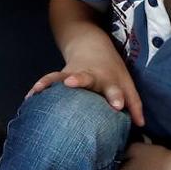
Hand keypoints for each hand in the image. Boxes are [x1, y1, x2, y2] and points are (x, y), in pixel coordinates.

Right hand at [26, 44, 145, 126]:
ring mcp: (72, 73)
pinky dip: (38, 87)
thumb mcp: (126, 83)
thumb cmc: (111, 70)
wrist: (90, 45)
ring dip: (50, 82)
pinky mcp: (60, 74)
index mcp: (108, 79)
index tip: (117, 106)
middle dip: (78, 79)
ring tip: (38, 89)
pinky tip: (28, 98)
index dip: (116, 96)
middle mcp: (90, 75)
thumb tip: (141, 125)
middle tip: (71, 83)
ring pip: (61, 76)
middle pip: (84, 77)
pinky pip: (48, 80)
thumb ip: (134, 103)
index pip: (114, 89)